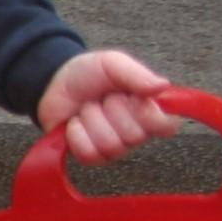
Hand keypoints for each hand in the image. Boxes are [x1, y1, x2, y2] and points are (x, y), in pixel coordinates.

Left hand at [36, 49, 179, 165]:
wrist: (54, 83)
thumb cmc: (89, 74)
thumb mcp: (112, 64)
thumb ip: (137, 74)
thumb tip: (163, 86)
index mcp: (149, 109)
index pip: (167, 126)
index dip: (150, 115)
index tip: (134, 98)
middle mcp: (136, 132)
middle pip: (134, 135)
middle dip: (112, 109)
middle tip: (104, 98)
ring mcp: (114, 147)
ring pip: (110, 144)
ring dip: (92, 119)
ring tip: (88, 107)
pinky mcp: (91, 156)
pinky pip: (89, 153)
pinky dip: (77, 133)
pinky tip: (75, 122)